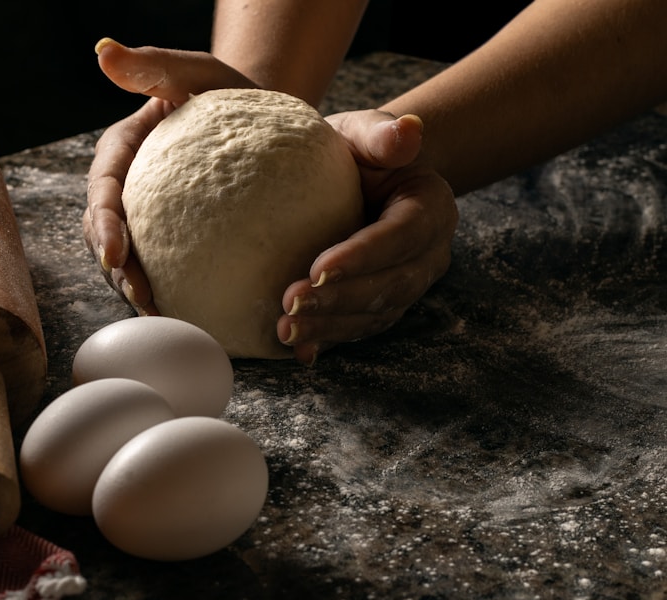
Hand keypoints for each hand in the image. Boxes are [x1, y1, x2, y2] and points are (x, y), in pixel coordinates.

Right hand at [84, 39, 255, 313]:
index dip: (105, 226)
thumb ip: (154, 66)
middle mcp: (129, 192)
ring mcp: (150, 220)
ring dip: (139, 291)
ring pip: (130, 261)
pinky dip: (173, 292)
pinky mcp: (176, 240)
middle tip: (141, 298)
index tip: (116, 253)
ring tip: (161, 314)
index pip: (103, 192)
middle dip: (118, 272)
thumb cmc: (228, 94)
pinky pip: (166, 268)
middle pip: (107, 237)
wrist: (262, 125)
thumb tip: (104, 51)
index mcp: (122, 155)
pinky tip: (194, 314)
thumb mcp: (196, 73)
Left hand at [276, 111, 457, 363]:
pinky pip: (358, 328)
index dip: (363, 256)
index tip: (318, 268)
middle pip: (390, 285)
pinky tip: (298, 353)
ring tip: (286, 331)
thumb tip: (408, 130)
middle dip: (340, 300)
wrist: (357, 177)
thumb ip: (381, 132)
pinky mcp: (382, 304)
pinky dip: (329, 341)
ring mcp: (407, 284)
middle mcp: (427, 254)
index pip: (400, 236)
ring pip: (374, 314)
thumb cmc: (355, 150)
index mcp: (430, 208)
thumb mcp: (363, 131)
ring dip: (330, 327)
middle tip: (291, 305)